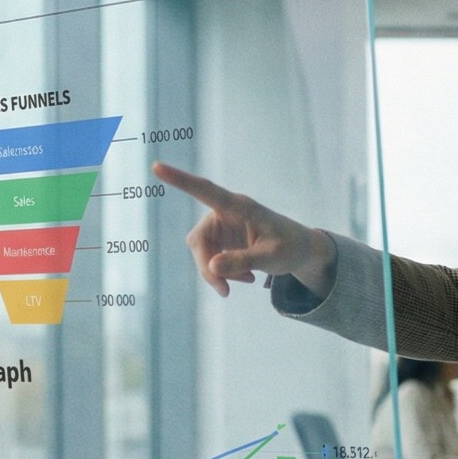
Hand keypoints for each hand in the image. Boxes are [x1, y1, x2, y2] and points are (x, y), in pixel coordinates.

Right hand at [156, 161, 335, 297]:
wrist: (301, 251)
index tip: (156, 167)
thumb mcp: (272, 257)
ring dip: (218, 272)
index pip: (205, 190)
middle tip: (225, 291)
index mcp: (239, 206)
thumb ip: (243, 261)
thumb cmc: (290, 247)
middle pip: (199, 240)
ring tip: (247, 281)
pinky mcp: (221, 241)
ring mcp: (221, 227)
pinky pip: (210, 260)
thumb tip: (211, 266)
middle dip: (207, 267)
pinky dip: (224, 274)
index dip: (180, 180)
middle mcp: (225, 213)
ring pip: (202, 253)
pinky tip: (246, 279)